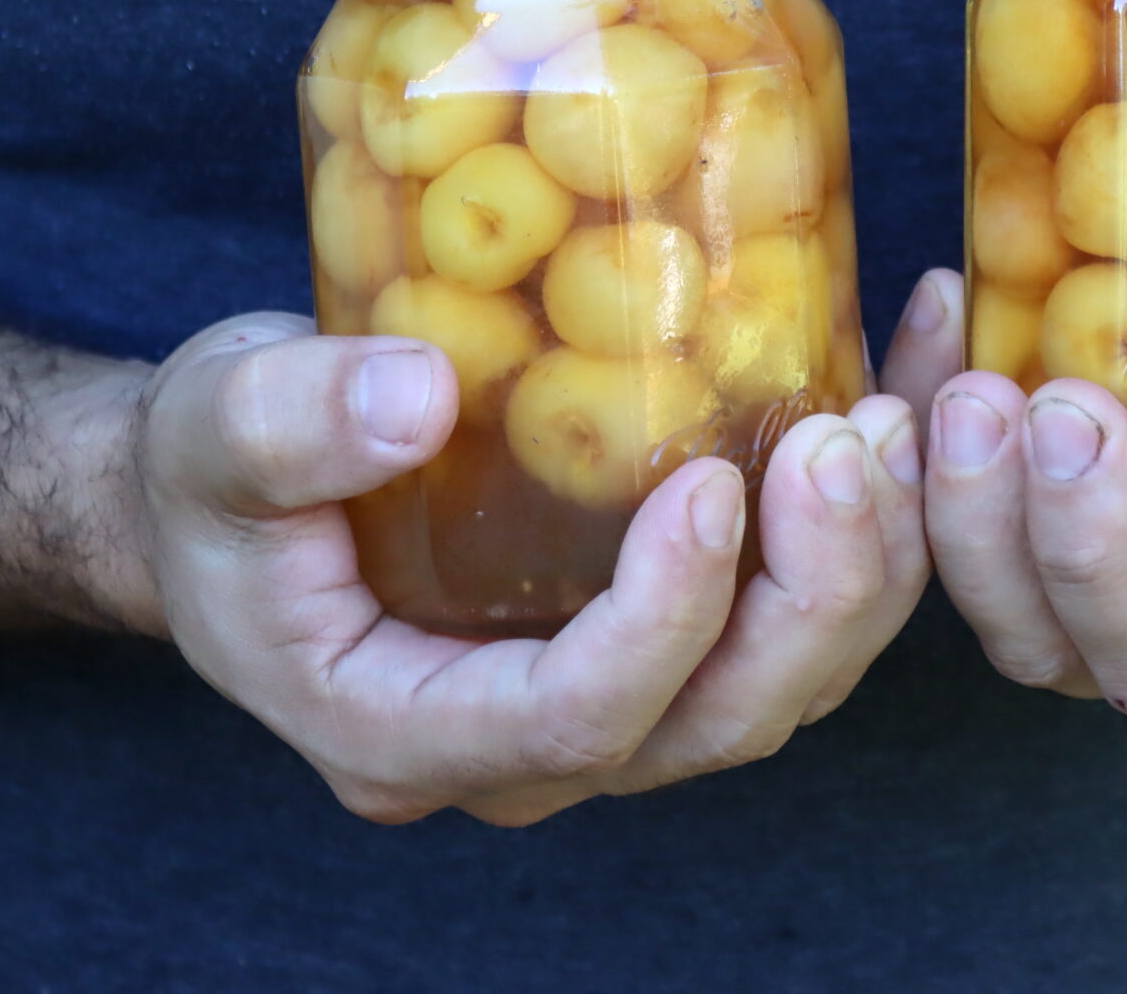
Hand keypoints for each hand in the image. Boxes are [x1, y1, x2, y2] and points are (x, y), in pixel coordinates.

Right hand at [101, 313, 924, 823]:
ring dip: (870, 560)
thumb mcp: (213, 430)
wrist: (243, 485)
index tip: (713, 489)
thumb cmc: (215, 473)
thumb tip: (410, 393)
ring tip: (907, 411)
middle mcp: (530, 747)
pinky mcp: (671, 630)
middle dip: (811, 595)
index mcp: (406, 729)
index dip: (662, 623)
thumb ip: (290, 422)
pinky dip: (872, 513)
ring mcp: (614, 698)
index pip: (570, 722)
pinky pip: (796, 604)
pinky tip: (913, 379)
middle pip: (715, 720)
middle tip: (853, 442)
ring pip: (785, 679)